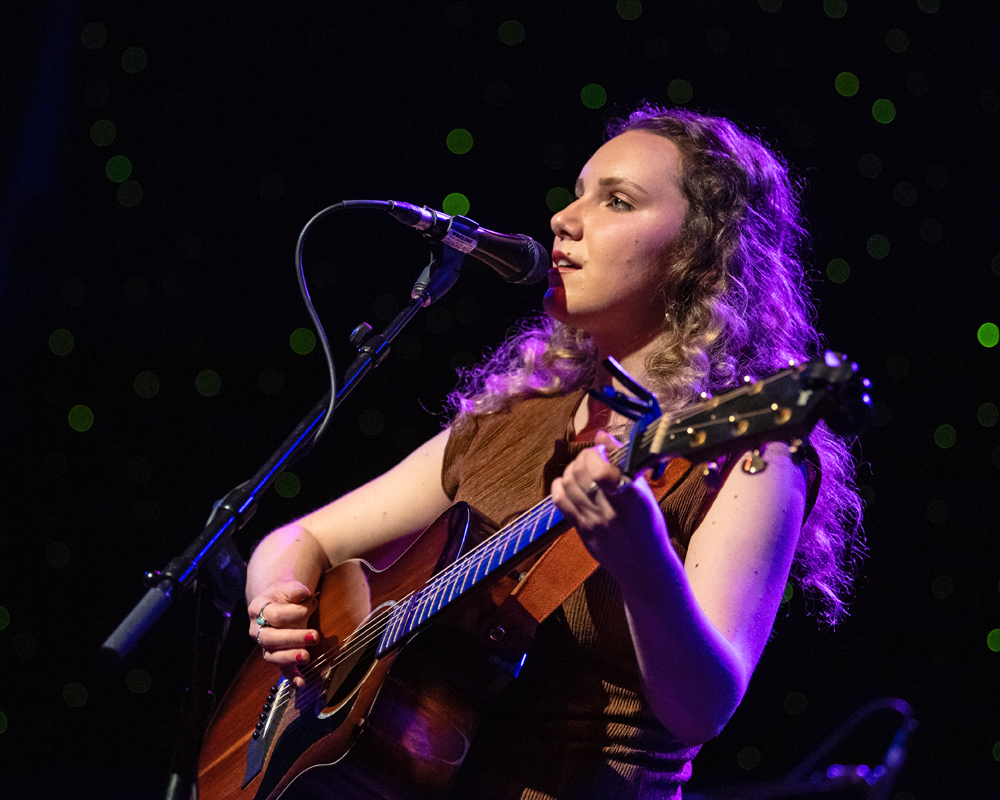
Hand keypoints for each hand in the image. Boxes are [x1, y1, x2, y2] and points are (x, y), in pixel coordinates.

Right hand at [247, 581, 319, 687]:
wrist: (276, 602)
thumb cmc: (284, 595)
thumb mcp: (289, 587)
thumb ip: (296, 591)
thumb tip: (306, 596)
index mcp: (258, 609)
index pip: (273, 614)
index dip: (293, 612)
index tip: (311, 606)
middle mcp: (256, 629)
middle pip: (270, 637)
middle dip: (292, 638)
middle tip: (314, 636)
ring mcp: (265, 645)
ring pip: (272, 655)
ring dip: (290, 657)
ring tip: (307, 657)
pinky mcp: (276, 656)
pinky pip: (281, 669)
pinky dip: (292, 676)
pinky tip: (302, 682)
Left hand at [550, 431, 669, 581]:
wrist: (644, 566)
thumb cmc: (648, 526)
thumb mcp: (644, 494)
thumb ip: (624, 463)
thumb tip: (602, 434)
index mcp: (633, 499)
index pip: (602, 469)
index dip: (597, 452)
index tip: (603, 449)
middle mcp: (611, 510)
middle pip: (582, 472)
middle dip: (584, 457)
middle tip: (592, 457)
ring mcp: (593, 522)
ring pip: (568, 483)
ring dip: (572, 468)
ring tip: (583, 469)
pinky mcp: (581, 530)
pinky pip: (559, 500)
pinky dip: (560, 485)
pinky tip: (568, 482)